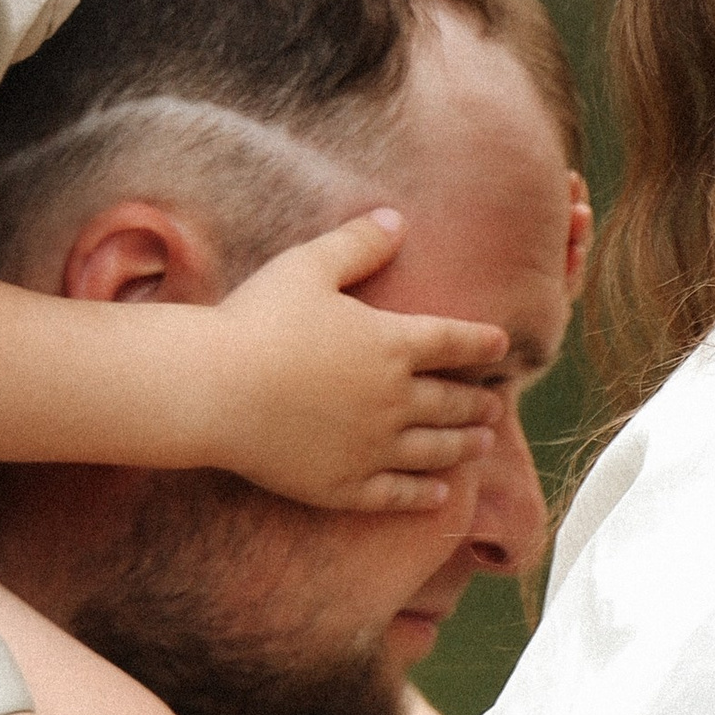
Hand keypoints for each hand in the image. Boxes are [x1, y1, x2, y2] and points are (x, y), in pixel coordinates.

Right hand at [199, 214, 509, 513]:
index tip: (501, 346)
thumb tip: (397, 218)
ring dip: (464, 447)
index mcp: (392, 344)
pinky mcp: (343, 485)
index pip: (453, 342)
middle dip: (477, 403)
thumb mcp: (308, 267)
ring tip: (482, 445)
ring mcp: (372, 448)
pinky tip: (438, 494)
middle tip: (496, 406)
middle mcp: (394, 399)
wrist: (214, 390)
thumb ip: (357, 243)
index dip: (481, 343)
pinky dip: (423, 495)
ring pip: (434, 450)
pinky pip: (396, 495)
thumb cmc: (257, 321)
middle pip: (450, 401)